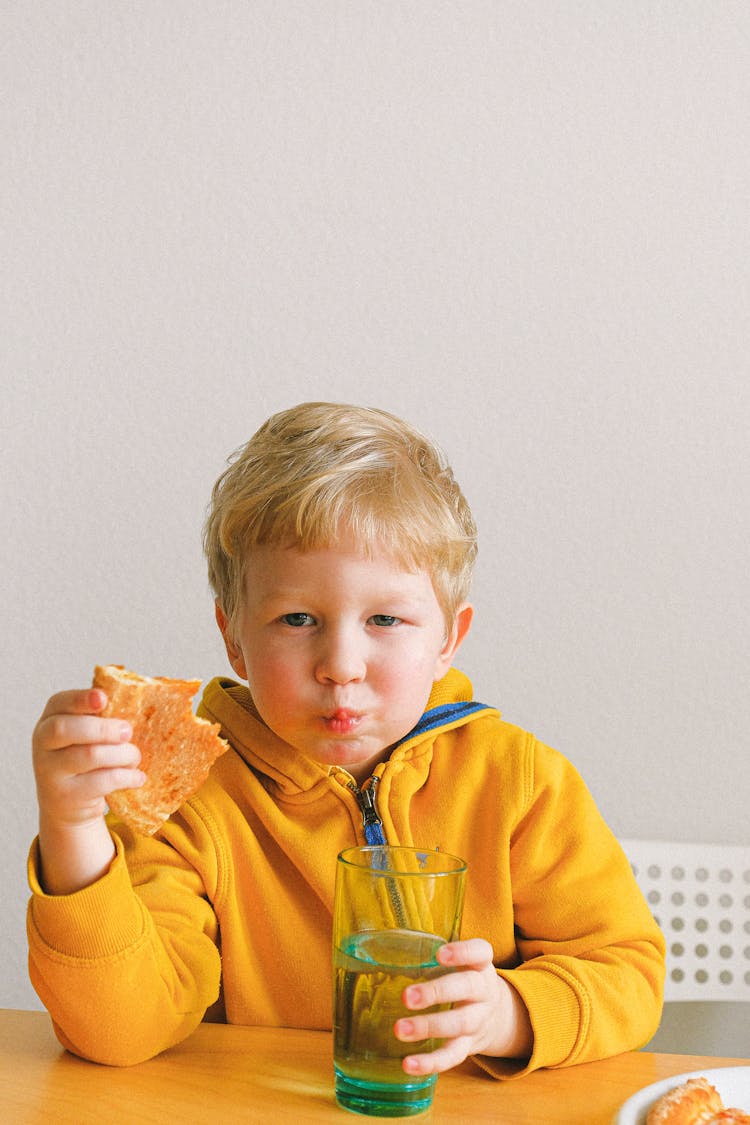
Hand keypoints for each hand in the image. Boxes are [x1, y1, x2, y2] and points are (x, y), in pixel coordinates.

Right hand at [32, 688, 144, 892]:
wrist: (67, 807)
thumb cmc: (84, 761)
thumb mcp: (84, 738)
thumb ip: (100, 720)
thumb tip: (138, 701)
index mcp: (49, 721)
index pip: (59, 702)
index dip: (81, 698)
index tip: (104, 698)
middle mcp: (42, 745)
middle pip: (66, 729)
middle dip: (103, 728)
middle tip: (127, 731)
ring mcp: (50, 772)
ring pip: (89, 755)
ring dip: (122, 754)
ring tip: (134, 756)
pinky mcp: (66, 796)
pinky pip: (101, 782)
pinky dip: (126, 777)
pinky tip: (137, 777)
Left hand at [394, 938, 532, 1074]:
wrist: (497, 1016)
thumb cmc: (464, 980)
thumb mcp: (460, 964)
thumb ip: (431, 956)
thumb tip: (383, 950)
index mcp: (480, 966)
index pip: (480, 952)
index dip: (462, 953)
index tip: (440, 954)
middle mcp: (484, 992)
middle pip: (467, 988)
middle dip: (437, 992)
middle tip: (407, 997)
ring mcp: (479, 1020)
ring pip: (459, 1024)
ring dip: (428, 1027)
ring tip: (400, 1029)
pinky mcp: (469, 1046)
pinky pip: (453, 1056)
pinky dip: (431, 1062)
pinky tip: (409, 1064)